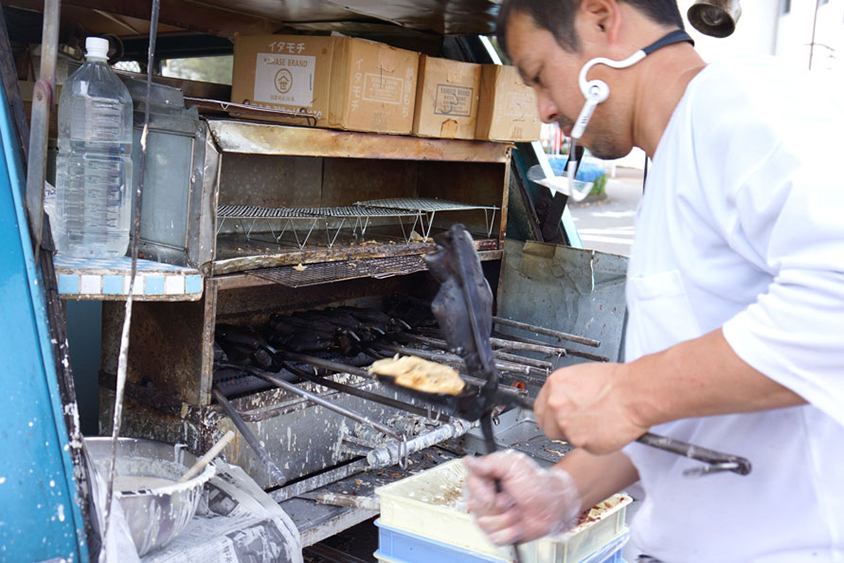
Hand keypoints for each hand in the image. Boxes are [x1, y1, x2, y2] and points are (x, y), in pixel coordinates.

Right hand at [463, 451, 580, 545]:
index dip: (481, 491)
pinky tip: (518, 524)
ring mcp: (490, 516)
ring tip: (517, 510)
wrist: (552, 506)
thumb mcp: (514, 465)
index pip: (469, 483)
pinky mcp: (497, 533)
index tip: (493, 493)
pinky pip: (494, 538)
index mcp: (486, 478)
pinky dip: (510, 532)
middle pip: (475, 506)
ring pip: (484, 524)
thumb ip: (490, 462)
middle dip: (498, 505)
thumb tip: (468, 461)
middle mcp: (484, 497)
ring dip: (507, 518)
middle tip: (511, 499)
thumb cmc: (536, 483)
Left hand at [534, 362, 647, 453]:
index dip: (550, 415)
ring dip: (578, 435)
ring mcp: (566, 424)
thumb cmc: (617, 382)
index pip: (539, 408)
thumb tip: (561, 401)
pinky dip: (593, 442)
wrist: (635, 393)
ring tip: (597, 422)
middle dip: (560, 427)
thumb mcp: (581, 376)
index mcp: (554, 385)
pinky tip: (604, 429)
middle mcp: (555, 404)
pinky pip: (583, 447)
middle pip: (547, 426)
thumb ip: (565, 392)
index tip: (556, 418)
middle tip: (578, 424)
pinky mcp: (580, 442)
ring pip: (565, 438)